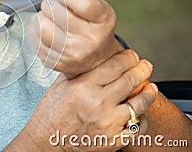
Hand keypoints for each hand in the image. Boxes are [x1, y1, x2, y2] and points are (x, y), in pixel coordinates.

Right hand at [6, 50, 158, 151]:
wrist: (47, 141)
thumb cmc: (50, 113)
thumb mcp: (60, 85)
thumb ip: (78, 71)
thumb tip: (94, 57)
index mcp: (83, 86)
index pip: (115, 65)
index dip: (129, 57)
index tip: (132, 56)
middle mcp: (97, 103)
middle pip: (131, 80)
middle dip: (142, 69)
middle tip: (145, 66)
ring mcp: (108, 123)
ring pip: (140, 103)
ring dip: (149, 92)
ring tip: (150, 87)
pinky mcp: (113, 140)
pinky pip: (138, 127)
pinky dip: (143, 118)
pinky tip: (141, 112)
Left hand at [27, 0, 120, 77]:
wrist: (94, 61)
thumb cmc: (92, 24)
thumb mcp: (95, 3)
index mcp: (104, 20)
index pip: (81, 2)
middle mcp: (91, 40)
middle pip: (56, 11)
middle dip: (51, 2)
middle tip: (56, 4)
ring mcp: (73, 54)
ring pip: (41, 25)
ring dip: (41, 16)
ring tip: (50, 16)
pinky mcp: (56, 63)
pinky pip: (34, 38)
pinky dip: (35, 29)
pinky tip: (46, 28)